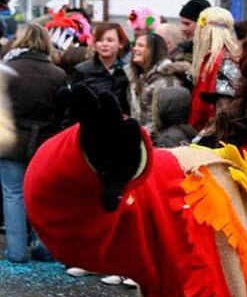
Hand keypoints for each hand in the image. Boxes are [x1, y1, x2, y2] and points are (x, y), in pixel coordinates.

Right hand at [68, 84, 141, 210]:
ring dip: (89, 98)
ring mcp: (102, 120)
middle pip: (115, 115)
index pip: (131, 133)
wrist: (114, 152)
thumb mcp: (115, 179)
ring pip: (97, 107)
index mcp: (127, 142)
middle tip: (106, 97)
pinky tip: (64, 91)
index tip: (130, 123)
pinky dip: (74, 100)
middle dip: (111, 107)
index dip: (131, 130)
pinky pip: (81, 107)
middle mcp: (116, 127)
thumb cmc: (115, 167)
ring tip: (79, 88)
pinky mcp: (89, 117)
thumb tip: (110, 208)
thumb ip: (113, 191)